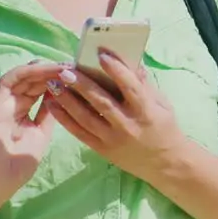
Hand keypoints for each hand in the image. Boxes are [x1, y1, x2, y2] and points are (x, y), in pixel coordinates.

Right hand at [0, 60, 72, 210]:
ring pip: (24, 76)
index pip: (42, 89)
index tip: (79, 74)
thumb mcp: (41, 135)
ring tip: (64, 65)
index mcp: (25, 112)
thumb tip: (63, 95)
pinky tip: (45, 68)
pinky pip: (9, 80)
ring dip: (44, 68)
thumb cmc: (17, 166)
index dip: (59, 80)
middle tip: (75, 65)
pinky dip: (27, 71)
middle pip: (35, 80)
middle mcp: (14, 104)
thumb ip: (49, 115)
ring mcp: (4, 102)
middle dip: (55, 71)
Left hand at [46, 48, 188, 180]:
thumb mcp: (162, 104)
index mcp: (146, 111)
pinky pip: (80, 133)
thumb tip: (131, 61)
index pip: (130, 87)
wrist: (164, 164)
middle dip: (82, 85)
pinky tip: (52, 105)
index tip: (101, 55)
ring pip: (86, 118)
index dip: (116, 70)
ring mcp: (113, 139)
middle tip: (65, 70)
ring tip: (53, 85)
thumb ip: (145, 85)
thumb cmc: (165, 128)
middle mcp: (128, 125)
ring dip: (67, 100)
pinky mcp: (102, 150)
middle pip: (102, 102)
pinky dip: (65, 119)